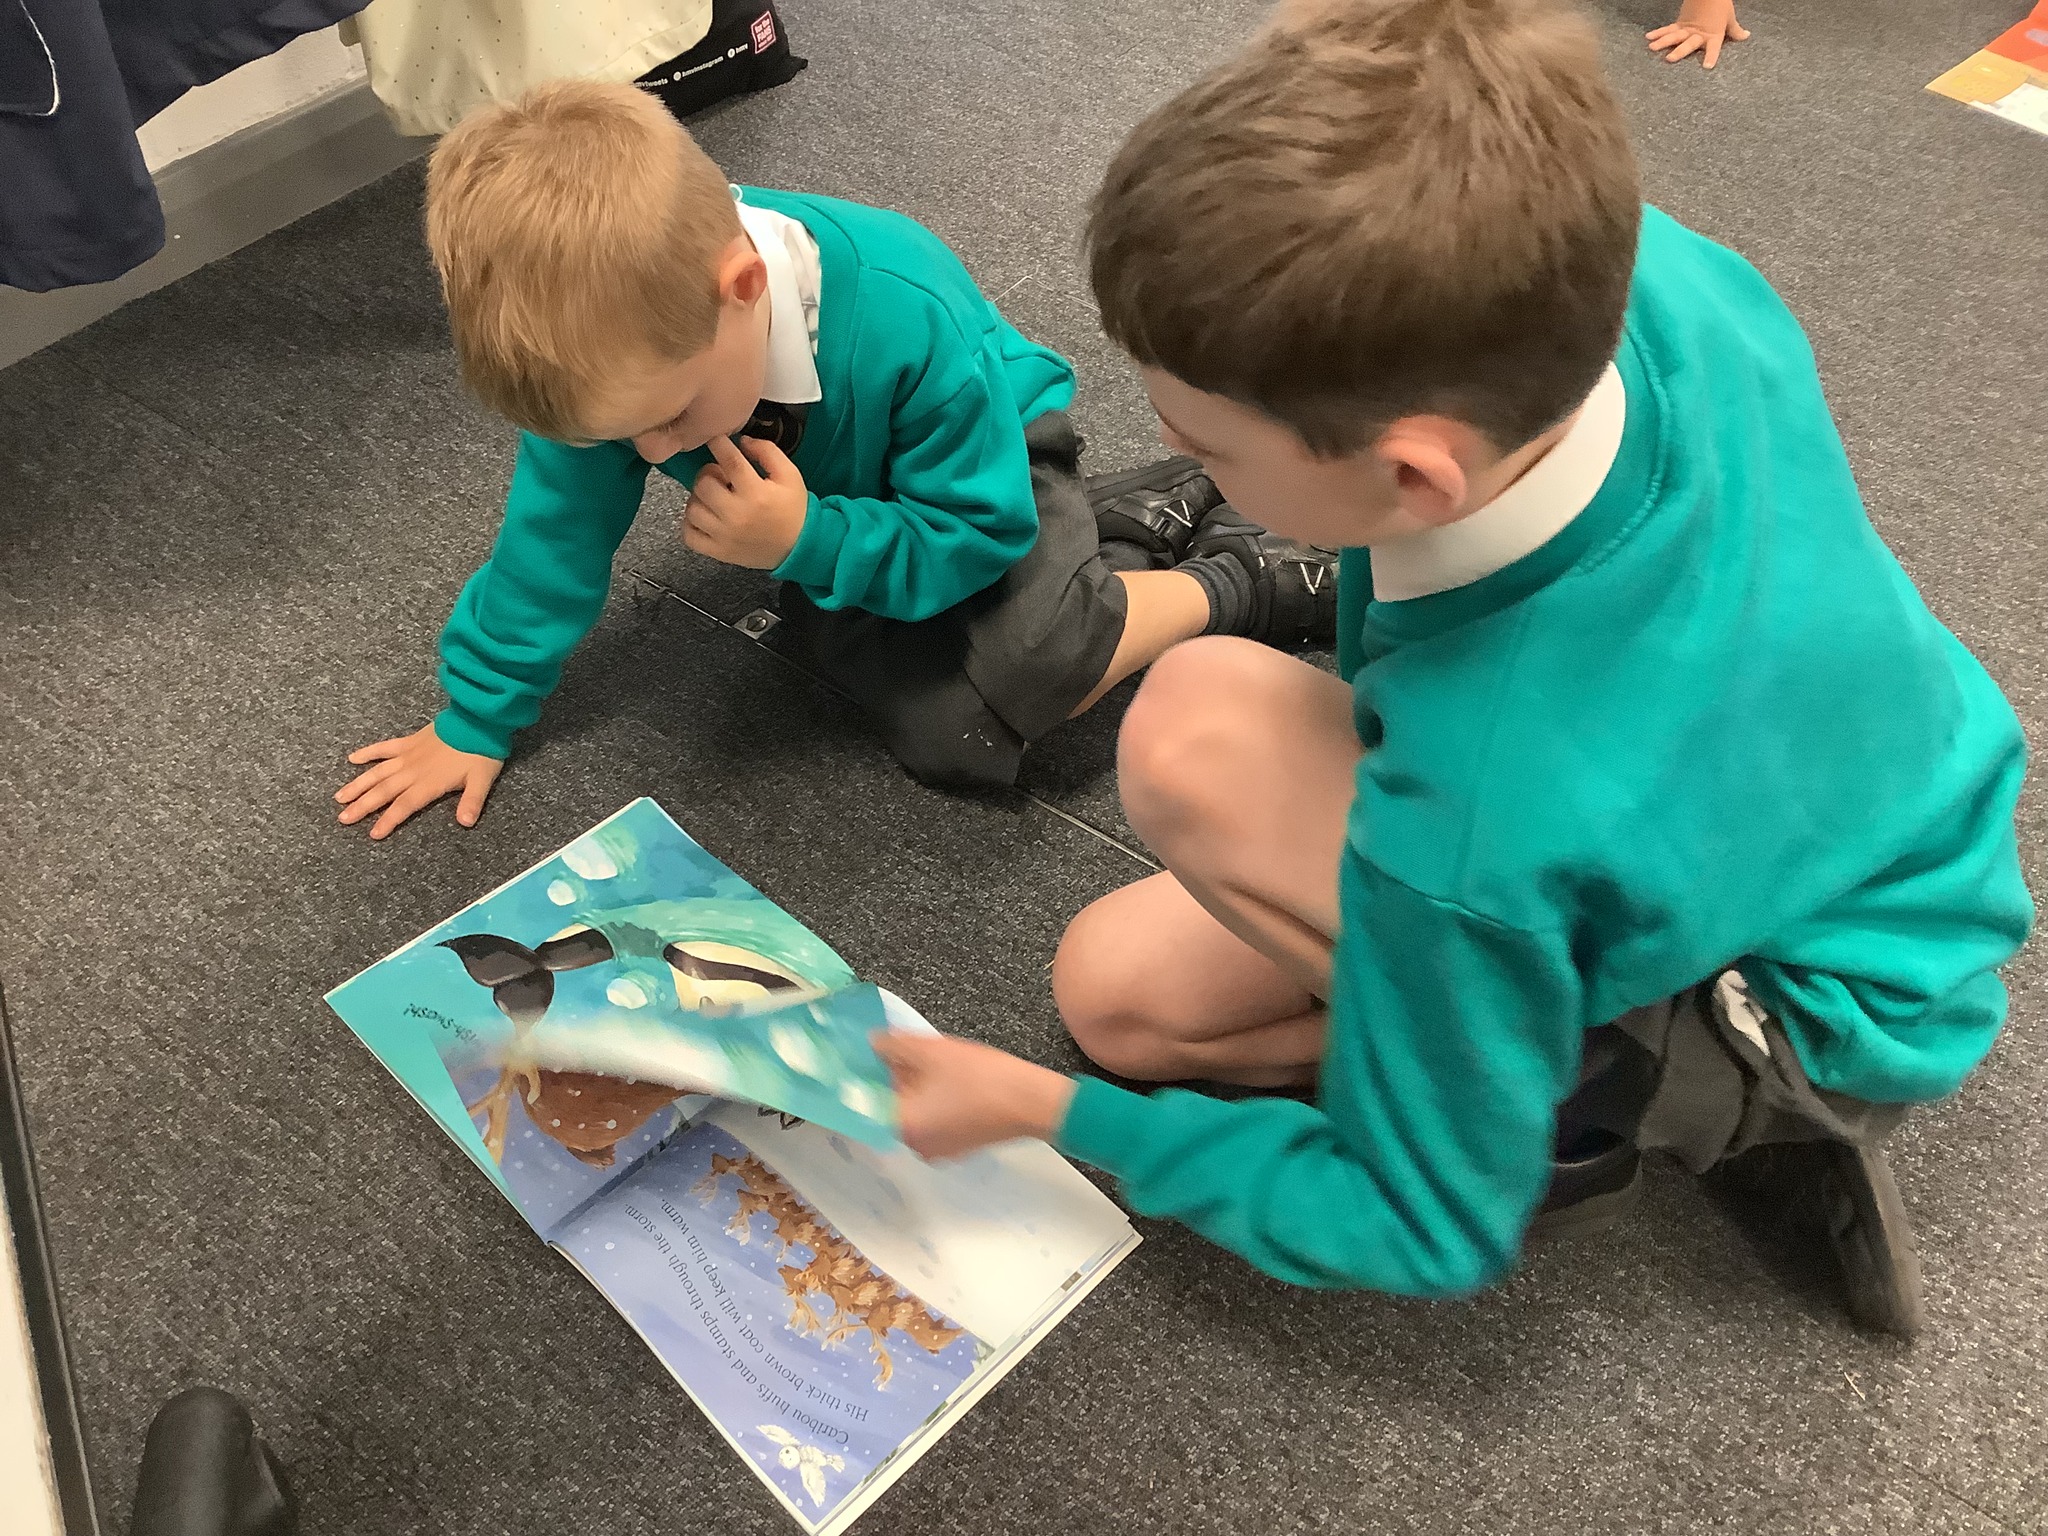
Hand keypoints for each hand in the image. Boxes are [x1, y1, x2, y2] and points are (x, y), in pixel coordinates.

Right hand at [336, 723, 502, 839]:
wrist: (477, 720)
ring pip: (377, 772)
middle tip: (343, 818)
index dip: (388, 819)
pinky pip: (384, 747)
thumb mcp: (482, 780)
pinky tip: (352, 758)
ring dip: (358, 784)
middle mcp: (413, 771)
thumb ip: (472, 801)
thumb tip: (466, 823)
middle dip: (362, 806)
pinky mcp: (409, 741)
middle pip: (383, 791)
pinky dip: (368, 752)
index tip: (372, 833)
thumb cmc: (481, 753)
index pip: (404, 805)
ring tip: (340, 797)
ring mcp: (408, 754)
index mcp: (429, 783)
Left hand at [684, 435, 808, 568]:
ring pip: (692, 508)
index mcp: (756, 493)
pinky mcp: (718, 552)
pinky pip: (689, 536)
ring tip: (713, 498)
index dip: (718, 444)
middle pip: (703, 484)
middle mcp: (736, 515)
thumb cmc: (793, 508)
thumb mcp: (789, 474)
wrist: (799, 547)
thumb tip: (741, 441)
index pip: (728, 460)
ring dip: (699, 498)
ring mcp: (724, 536)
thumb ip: (767, 452)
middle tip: (720, 476)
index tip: (716, 440)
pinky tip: (705, 517)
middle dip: (709, 473)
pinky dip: (691, 524)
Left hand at [871, 1031, 1077, 1160]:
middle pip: (896, 1104)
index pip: (872, 1098)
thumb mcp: (930, 1051)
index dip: (872, 1073)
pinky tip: (955, 1077)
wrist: (1032, 1101)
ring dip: (922, 1085)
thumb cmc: (979, 1077)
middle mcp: (916, 1146)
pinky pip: (938, 1118)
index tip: (877, 1053)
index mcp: (903, 1127)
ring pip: (918, 1110)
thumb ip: (894, 1046)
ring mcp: (941, 1150)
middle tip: (915, 1050)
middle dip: (902, 1075)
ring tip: (939, 1060)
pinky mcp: (961, 1146)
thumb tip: (874, 1044)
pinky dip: (940, 1098)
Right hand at [1647, 0, 1748, 67]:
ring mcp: (1688, 28)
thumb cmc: (1721, 5)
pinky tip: (1648, 37)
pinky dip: (1658, 33)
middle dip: (1680, 51)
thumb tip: (1746, 36)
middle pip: (1689, 43)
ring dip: (1664, 42)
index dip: (1711, 56)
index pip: (1713, 48)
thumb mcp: (1730, 18)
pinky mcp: (1680, 23)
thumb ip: (1735, 31)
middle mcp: (1698, 34)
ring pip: (1675, 36)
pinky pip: (1668, 29)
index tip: (1707, 67)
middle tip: (1670, 58)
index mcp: (1713, 34)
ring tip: (1652, 48)